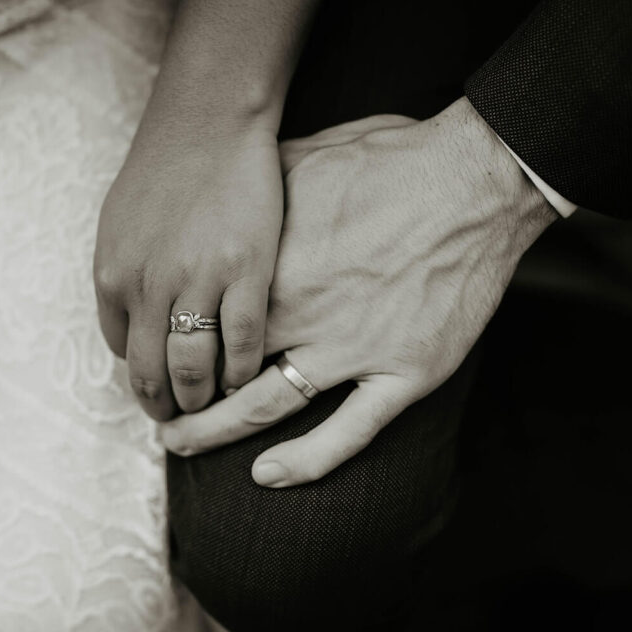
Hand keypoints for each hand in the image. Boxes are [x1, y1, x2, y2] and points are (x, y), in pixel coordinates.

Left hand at [94, 116, 282, 418]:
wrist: (208, 123)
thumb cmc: (162, 170)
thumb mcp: (119, 226)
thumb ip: (123, 277)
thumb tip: (131, 325)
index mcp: (113, 276)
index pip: (122, 350)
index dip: (143, 373)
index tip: (161, 382)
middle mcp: (148, 286)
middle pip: (152, 373)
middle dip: (166, 407)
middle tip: (183, 421)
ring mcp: (197, 280)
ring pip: (194, 368)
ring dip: (202, 399)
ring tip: (214, 405)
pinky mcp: (246, 271)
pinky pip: (244, 344)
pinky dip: (243, 372)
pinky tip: (247, 377)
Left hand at [161, 99, 558, 485]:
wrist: (478, 180)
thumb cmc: (395, 160)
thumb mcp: (306, 155)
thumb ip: (257, 188)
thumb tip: (217, 183)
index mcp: (273, 266)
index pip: (204, 317)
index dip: (174, 338)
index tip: (155, 348)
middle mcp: (303, 313)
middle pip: (220, 367)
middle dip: (179, 392)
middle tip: (153, 408)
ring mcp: (354, 349)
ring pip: (266, 404)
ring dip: (215, 432)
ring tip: (180, 445)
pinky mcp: (404, 372)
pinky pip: (349, 431)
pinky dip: (306, 459)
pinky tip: (266, 476)